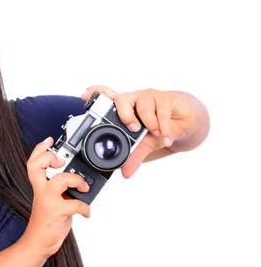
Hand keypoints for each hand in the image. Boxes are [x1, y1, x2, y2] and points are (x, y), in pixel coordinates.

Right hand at [20, 137, 90, 259]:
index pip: (33, 163)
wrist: (38, 243)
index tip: (49, 141)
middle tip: (61, 161)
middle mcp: (41, 191)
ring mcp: (48, 201)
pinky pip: (76, 204)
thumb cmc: (46, 222)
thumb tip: (78, 182)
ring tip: (83, 187)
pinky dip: (85, 208)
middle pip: (37, 165)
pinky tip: (86, 212)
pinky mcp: (57, 212)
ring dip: (77, 180)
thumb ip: (60, 189)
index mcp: (39, 186)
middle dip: (49, 157)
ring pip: (61, 179)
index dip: (39, 149)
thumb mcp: (51, 201)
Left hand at [81, 85, 197, 178]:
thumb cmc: (158, 128)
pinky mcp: (165, 97)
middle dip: (126, 116)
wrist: (182, 123)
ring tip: (156, 134)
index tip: (84, 96)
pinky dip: (165, 127)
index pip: (106, 96)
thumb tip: (126, 172)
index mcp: (123, 109)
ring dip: (150, 123)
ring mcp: (148, 97)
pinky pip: (162, 111)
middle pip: (122, 100)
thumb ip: (134, 156)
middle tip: (134, 129)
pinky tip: (166, 137)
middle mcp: (133, 100)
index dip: (95, 93)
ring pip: (143, 105)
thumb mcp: (144, 144)